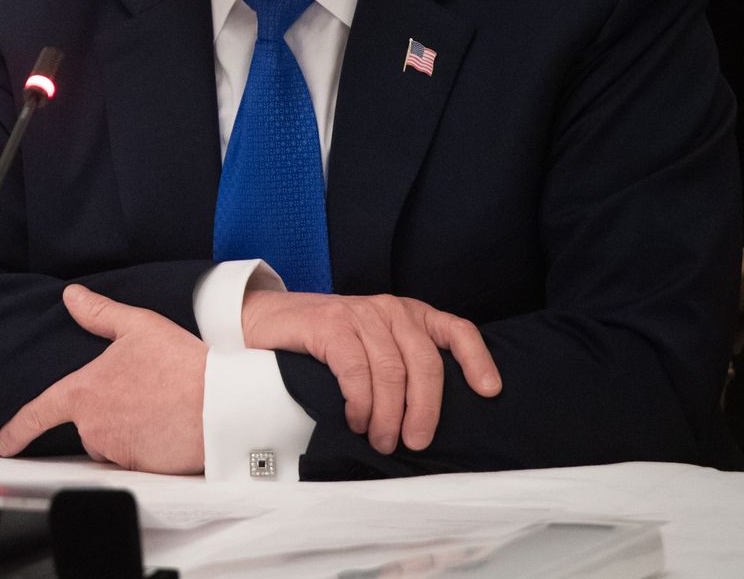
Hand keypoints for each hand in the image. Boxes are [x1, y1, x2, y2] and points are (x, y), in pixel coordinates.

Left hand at [0, 286, 205, 472]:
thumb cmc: (181, 363)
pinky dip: (146, 447)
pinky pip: (134, 461)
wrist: (222, 402)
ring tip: (158, 409)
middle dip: (106, 413)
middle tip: (141, 395)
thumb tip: (72, 297)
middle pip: (86, 427)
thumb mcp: (138, 326)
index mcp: (84, 392)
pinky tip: (166, 428)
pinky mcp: (140, 469)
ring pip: (110, 444)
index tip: (5, 443)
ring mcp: (116, 450)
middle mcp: (94, 425)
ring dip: (125, 432)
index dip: (17, 430)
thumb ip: (99, 314)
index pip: (38, 413)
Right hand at [240, 290, 501, 454]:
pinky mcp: (330, 324)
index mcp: (408, 314)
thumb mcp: (371, 346)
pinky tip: (355, 419)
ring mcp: (359, 313)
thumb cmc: (323, 342)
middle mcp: (389, 310)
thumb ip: (400, 364)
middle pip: (425, 363)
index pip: (456, 330)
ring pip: (391, 371)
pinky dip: (360, 402)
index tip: (488, 392)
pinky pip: (356, 370)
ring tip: (382, 439)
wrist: (264, 320)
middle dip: (424, 410)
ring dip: (389, 415)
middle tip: (413, 442)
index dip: (477, 360)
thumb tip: (428, 415)